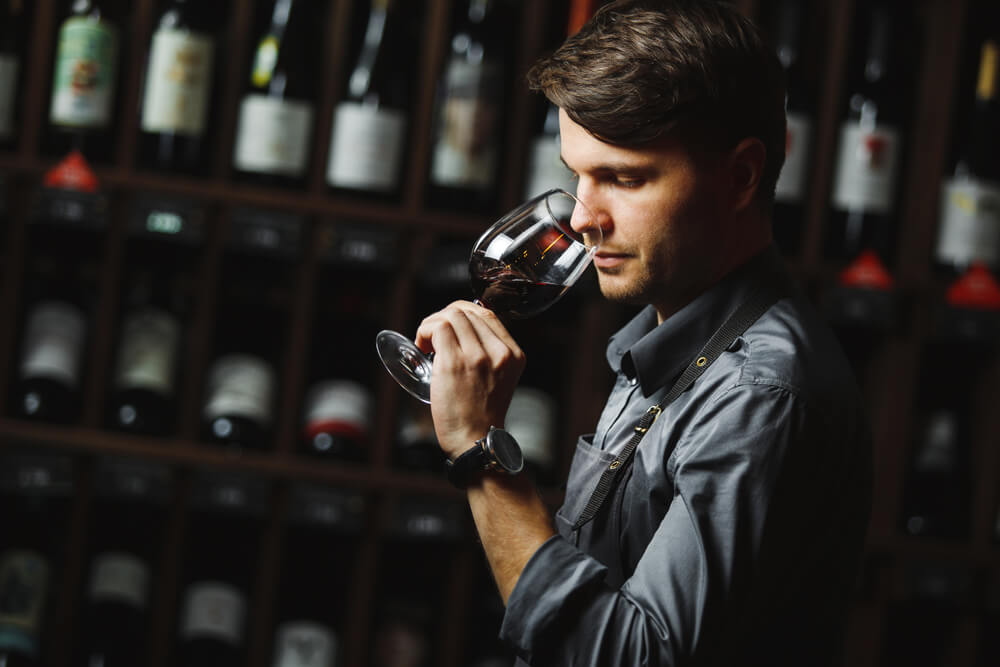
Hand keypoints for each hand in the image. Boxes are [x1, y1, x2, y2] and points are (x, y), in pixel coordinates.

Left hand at [414, 301, 525, 458]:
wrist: (475, 441)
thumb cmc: (479, 414)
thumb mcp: (499, 378)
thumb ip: (490, 355)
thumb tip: (462, 330)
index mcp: (513, 354)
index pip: (487, 314)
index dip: (462, 313)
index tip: (449, 326)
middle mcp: (499, 352)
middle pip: (467, 311)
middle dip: (444, 316)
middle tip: (432, 335)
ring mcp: (478, 356)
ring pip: (451, 315)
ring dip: (431, 323)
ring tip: (426, 341)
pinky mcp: (455, 363)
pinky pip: (438, 328)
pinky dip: (424, 330)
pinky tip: (422, 345)